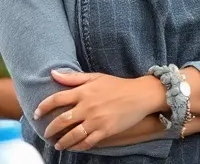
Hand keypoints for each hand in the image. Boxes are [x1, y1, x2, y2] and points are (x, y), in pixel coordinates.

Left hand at [35, 70, 162, 151]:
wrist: (142, 94)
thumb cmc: (119, 85)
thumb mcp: (96, 77)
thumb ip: (73, 77)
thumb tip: (53, 73)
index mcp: (84, 92)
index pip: (56, 99)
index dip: (43, 107)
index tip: (37, 114)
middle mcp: (88, 107)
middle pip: (61, 121)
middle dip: (50, 129)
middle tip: (47, 133)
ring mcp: (96, 120)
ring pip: (71, 135)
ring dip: (61, 142)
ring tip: (58, 144)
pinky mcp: (105, 130)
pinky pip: (86, 142)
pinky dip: (77, 146)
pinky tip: (73, 146)